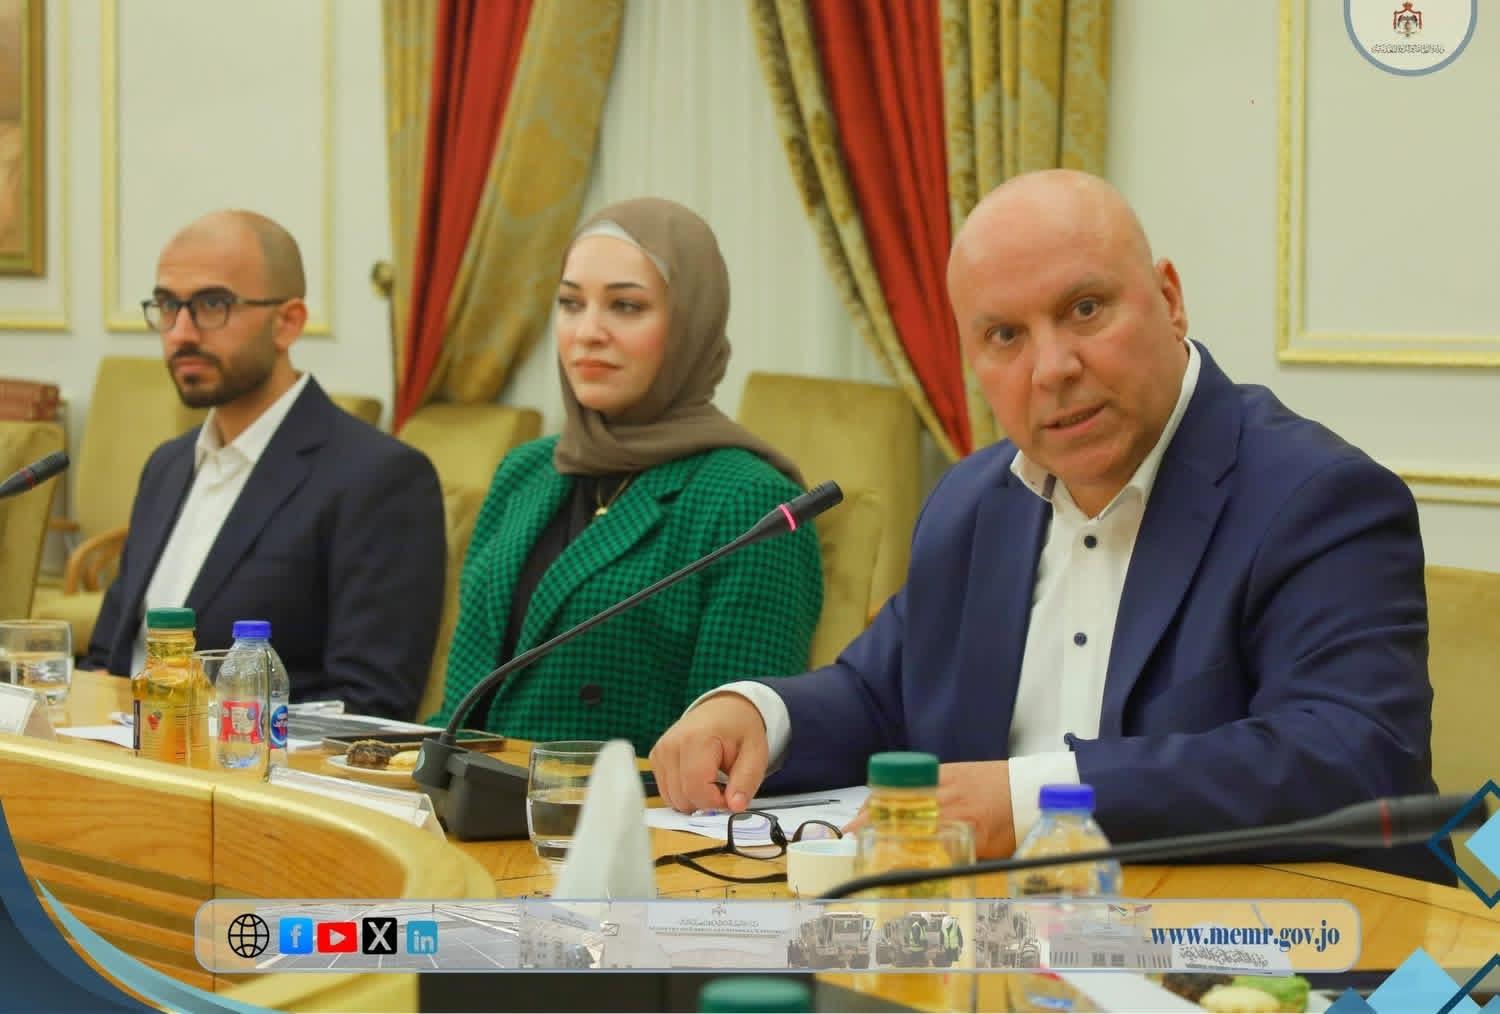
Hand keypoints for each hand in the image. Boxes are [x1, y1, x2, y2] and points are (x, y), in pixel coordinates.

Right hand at [649, 693, 768, 813]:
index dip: (717, 802)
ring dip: (695, 799)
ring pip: (672, 799)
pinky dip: (684, 793)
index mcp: (696, 740)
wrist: (724, 709)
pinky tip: (699, 778)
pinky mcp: (655, 758)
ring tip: (713, 780)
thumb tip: (735, 807)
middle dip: (706, 801)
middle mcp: (671, 745)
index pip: (697, 789)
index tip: (733, 795)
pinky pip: (667, 792)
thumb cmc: (740, 729)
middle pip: (683, 798)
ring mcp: (660, 752)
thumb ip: (746, 781)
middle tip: (725, 786)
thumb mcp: (755, 753)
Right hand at [844, 760, 1015, 858]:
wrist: (1031, 788)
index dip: (891, 846)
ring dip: (875, 806)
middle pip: (901, 811)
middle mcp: (950, 801)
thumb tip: (936, 878)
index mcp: (963, 824)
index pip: (918, 837)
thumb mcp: (992, 853)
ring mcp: (946, 782)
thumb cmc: (1017, 824)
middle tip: (849, 837)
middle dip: (871, 823)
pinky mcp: (945, 769)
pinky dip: (891, 789)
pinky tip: (879, 799)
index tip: (871, 856)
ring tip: (855, 820)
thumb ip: (961, 860)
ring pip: (902, 793)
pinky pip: (911, 778)